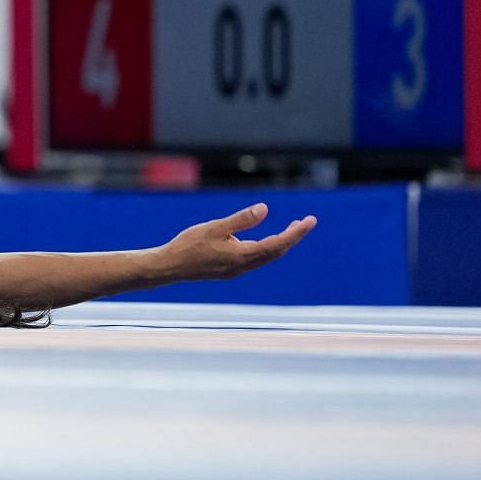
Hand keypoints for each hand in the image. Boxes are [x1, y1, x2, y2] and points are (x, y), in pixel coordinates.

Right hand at [156, 203, 315, 281]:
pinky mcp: (231, 271)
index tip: (310, 221)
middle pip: (277, 252)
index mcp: (243, 255)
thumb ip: (241, 220)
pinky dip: (269, 248)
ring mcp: (238, 270)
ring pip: (268, 257)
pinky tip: (266, 241)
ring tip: (291, 229)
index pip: (278, 243)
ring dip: (282, 243)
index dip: (296, 232)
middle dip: (293, 237)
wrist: (170, 267)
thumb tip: (265, 209)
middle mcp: (244, 266)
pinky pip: (258, 260)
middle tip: (306, 222)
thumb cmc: (189, 245)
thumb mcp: (215, 227)